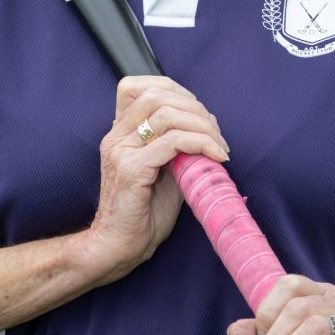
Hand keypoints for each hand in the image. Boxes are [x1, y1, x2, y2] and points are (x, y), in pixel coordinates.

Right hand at [87, 75, 229, 283]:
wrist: (118, 249)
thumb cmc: (142, 214)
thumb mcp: (162, 171)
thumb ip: (176, 145)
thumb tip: (206, 126)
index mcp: (118, 133)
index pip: (137, 85)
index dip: (174, 90)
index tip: (199, 112)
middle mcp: (115, 136)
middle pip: (157, 94)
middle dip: (195, 108)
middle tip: (217, 134)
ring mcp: (120, 151)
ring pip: (167, 114)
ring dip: (202, 126)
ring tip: (219, 147)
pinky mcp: (131, 170)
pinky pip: (173, 142)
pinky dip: (201, 143)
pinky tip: (215, 157)